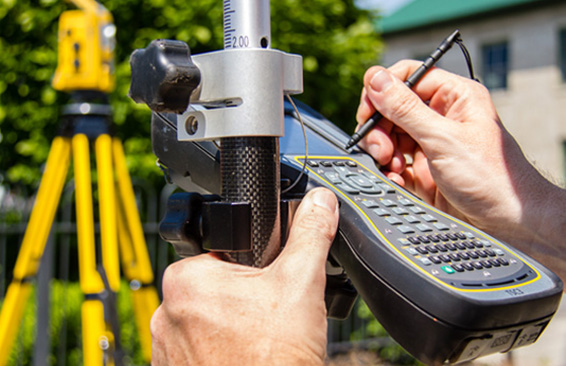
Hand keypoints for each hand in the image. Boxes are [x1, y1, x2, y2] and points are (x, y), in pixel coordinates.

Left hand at [150, 188, 338, 365]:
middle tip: (269, 319)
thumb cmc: (275, 360)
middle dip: (244, 300)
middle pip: (216, 290)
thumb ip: (310, 236)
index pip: (221, 254)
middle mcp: (164, 312)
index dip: (252, 267)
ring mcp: (165, 349)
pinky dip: (220, 354)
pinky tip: (245, 359)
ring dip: (232, 328)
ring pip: (209, 322)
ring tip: (258, 342)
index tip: (267, 286)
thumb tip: (320, 203)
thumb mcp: (301, 285)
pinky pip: (199, 352)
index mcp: (186, 279)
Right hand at [356, 61, 564, 264]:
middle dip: (380, 128)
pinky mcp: (422, 170)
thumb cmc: (491, 177)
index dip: (383, 90)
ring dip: (383, 152)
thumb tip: (376, 79)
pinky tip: (397, 180)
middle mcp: (440, 117)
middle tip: (380, 148)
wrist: (507, 223)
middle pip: (392, 109)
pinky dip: (389, 171)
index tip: (368, 110)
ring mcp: (430, 144)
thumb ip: (406, 109)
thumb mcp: (443, 139)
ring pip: (389, 136)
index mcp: (453, 97)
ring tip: (391, 167)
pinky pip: (393, 163)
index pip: (408, 77)